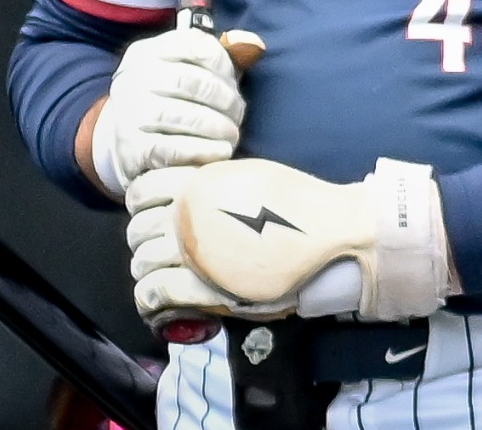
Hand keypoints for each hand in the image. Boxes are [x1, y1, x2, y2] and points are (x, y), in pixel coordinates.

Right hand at [91, 26, 253, 196]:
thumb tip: (255, 44)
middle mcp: (133, 77)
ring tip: (232, 135)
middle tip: (238, 115)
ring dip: (216, 126)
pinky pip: (170, 147)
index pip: (192, 44)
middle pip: (189, 80)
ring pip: (180, 114)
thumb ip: (224, 55)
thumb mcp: (191, 71)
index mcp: (149, 51)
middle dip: (224, 98)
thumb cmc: (173, 100)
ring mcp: (127, 112)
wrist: (129, 144)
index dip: (222, 63)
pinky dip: (201, 149)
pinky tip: (220, 152)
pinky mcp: (130, 148)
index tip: (235, 82)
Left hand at [129, 157, 454, 323]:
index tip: (160, 209)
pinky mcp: (208, 287)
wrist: (340, 237)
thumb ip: (220, 187)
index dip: (145, 199)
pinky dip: (153, 299)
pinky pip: (158, 293)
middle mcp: (199, 217)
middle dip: (144, 237)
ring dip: (149, 269)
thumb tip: (184, 194)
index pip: (146, 188)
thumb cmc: (304, 209)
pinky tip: (164, 300)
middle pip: (140, 227)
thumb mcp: (257, 181)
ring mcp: (203, 254)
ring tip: (166, 273)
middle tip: (163, 245)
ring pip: (144, 262)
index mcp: (209, 186)